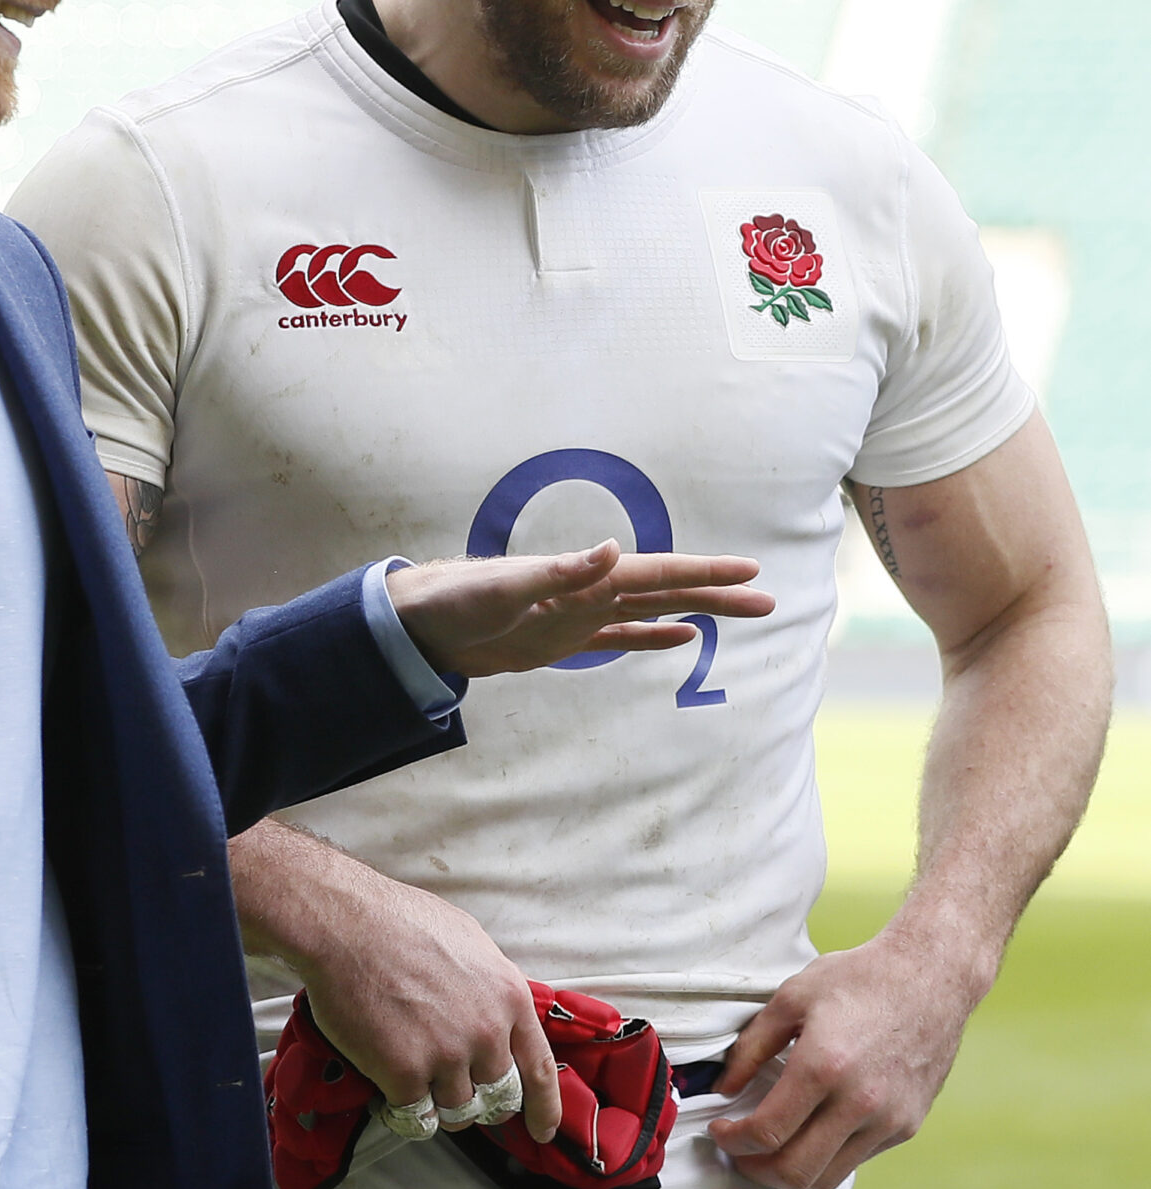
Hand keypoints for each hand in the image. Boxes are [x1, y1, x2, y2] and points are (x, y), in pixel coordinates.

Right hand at [233, 823, 561, 1141]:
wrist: (346, 923)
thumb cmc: (400, 922)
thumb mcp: (470, 944)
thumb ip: (491, 989)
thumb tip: (496, 1013)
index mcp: (509, 998)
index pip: (540, 1070)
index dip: (544, 1109)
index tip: (541, 1130)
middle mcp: (486, 1033)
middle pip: (498, 1098)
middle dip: (481, 1103)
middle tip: (459, 1094)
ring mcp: (446, 1056)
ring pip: (457, 1112)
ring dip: (438, 1104)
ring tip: (415, 1079)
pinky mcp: (404, 1073)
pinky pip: (416, 1116)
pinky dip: (405, 1111)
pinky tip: (392, 1090)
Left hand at [386, 539, 771, 676]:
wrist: (421, 624)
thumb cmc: (457, 599)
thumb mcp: (508, 588)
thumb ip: (560, 572)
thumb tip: (611, 549)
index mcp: (584, 578)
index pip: (655, 573)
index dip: (701, 573)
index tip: (747, 570)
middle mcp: (590, 593)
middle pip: (666, 592)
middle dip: (716, 593)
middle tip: (767, 598)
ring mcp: (580, 616)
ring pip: (653, 613)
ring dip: (696, 612)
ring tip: (742, 613)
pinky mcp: (564, 639)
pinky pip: (620, 638)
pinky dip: (652, 637)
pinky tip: (682, 639)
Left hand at [709, 926, 982, 1188]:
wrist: (932, 976)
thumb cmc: (859, 979)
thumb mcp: (791, 998)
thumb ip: (751, 1047)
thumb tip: (724, 1088)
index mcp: (823, 1066)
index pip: (767, 1132)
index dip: (732, 1140)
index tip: (719, 1130)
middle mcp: (860, 1101)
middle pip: (794, 1172)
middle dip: (754, 1169)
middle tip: (738, 1151)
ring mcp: (889, 1119)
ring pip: (826, 1178)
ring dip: (789, 1172)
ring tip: (771, 1148)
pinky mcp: (907, 1126)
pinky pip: (857, 1160)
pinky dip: (826, 1156)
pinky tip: (813, 1130)